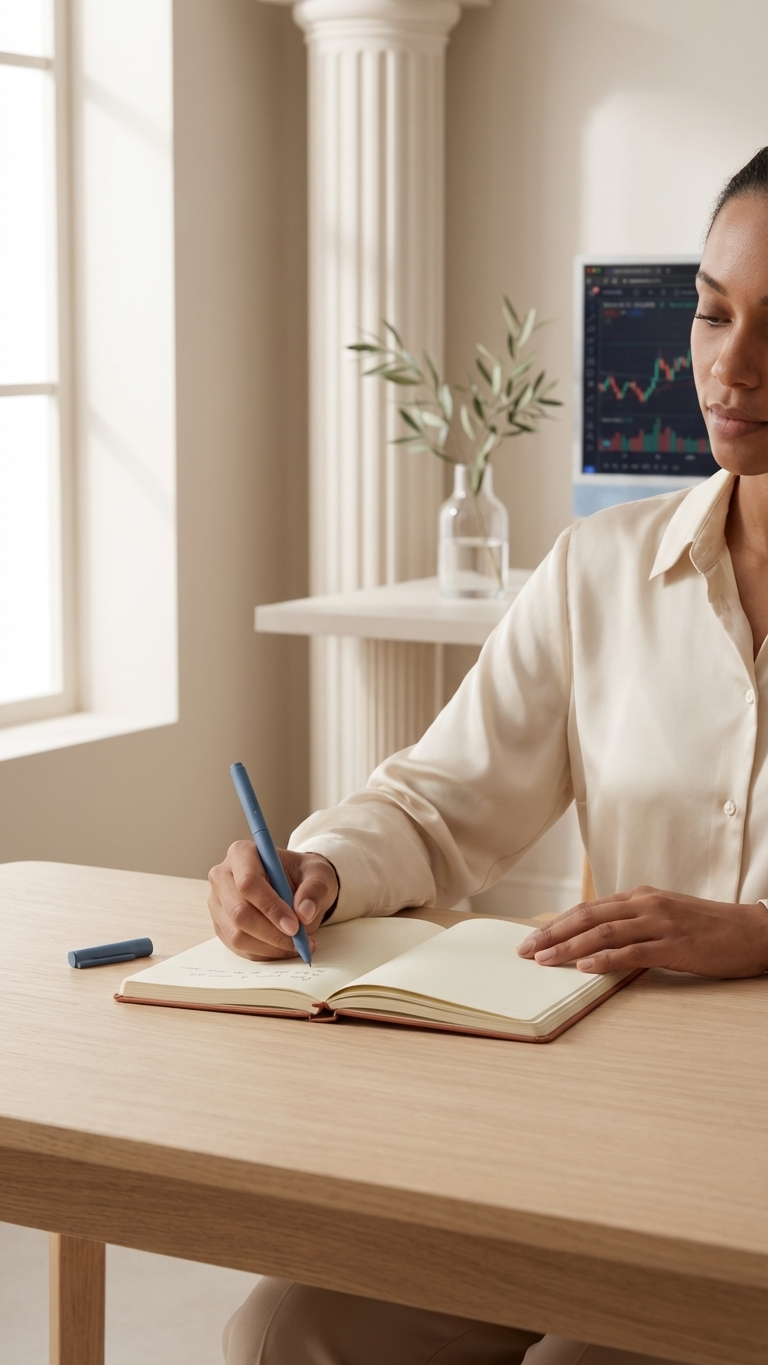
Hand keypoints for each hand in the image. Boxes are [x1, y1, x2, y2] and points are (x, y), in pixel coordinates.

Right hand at [208, 842, 338, 959]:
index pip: (248, 884)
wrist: (296, 886)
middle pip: (239, 912)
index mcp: (242, 853)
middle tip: (299, 940)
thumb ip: (314, 890)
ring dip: (270, 946)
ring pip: (237, 935)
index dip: (271, 908)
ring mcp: (218, 903)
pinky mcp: (221, 925)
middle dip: (271, 933)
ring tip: (297, 944)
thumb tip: (304, 912)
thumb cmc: (304, 875)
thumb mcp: (319, 874)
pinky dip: (265, 953)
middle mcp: (222, 877)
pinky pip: (239, 948)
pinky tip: (283, 946)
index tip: (294, 926)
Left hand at [516, 886, 767, 978]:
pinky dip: (605, 959)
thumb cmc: (708, 928)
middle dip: (552, 933)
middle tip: (524, 950)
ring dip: (569, 947)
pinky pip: (632, 952)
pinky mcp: (674, 945)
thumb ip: (634, 924)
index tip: (532, 937)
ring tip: (544, 959)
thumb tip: (598, 941)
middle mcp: (645, 905)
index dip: (557, 923)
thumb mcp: (665, 917)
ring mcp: (659, 923)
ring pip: (604, 933)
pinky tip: (585, 967)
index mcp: (640, 897)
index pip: (589, 908)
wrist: (751, 931)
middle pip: (588, 917)